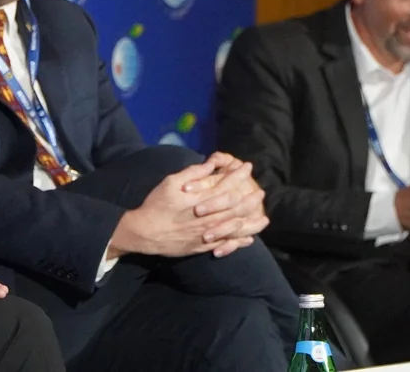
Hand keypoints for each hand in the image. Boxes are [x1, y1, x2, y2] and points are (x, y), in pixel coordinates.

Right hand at [109, 153, 262, 259]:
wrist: (146, 233)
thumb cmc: (156, 205)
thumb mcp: (170, 183)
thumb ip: (192, 173)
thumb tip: (210, 164)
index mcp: (202, 199)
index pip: (227, 185)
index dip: (239, 175)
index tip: (247, 167)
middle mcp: (209, 217)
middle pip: (237, 207)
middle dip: (250, 198)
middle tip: (261, 192)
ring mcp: (208, 233)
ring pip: (236, 228)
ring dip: (251, 222)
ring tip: (264, 218)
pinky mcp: (204, 245)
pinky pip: (227, 244)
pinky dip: (240, 241)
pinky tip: (249, 239)